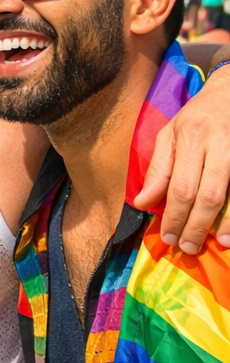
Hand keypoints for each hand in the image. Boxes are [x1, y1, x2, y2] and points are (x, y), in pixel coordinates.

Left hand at [134, 66, 229, 251]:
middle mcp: (217, 144)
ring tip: (217, 243)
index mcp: (190, 138)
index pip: (180, 185)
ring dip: (225, 222)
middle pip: (208, 194)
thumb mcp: (170, 133)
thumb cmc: (197, 115)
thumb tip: (141, 202)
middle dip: (196, 224)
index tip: (167, 236)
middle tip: (188, 247)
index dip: (174, 215)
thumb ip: (158, 168)